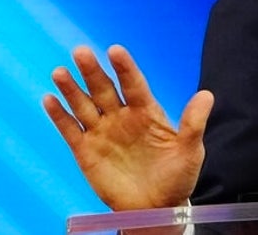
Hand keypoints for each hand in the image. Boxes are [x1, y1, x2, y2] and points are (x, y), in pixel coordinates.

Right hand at [42, 45, 213, 210]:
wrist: (157, 208)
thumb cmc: (177, 177)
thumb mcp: (190, 150)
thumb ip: (194, 123)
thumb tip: (207, 95)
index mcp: (146, 112)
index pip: (133, 84)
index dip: (124, 67)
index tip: (115, 50)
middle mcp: (122, 117)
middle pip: (104, 89)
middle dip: (92, 71)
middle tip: (81, 52)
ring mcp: (102, 133)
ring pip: (84, 105)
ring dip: (71, 89)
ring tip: (61, 72)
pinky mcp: (86, 151)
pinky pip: (70, 130)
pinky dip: (59, 115)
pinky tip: (49, 99)